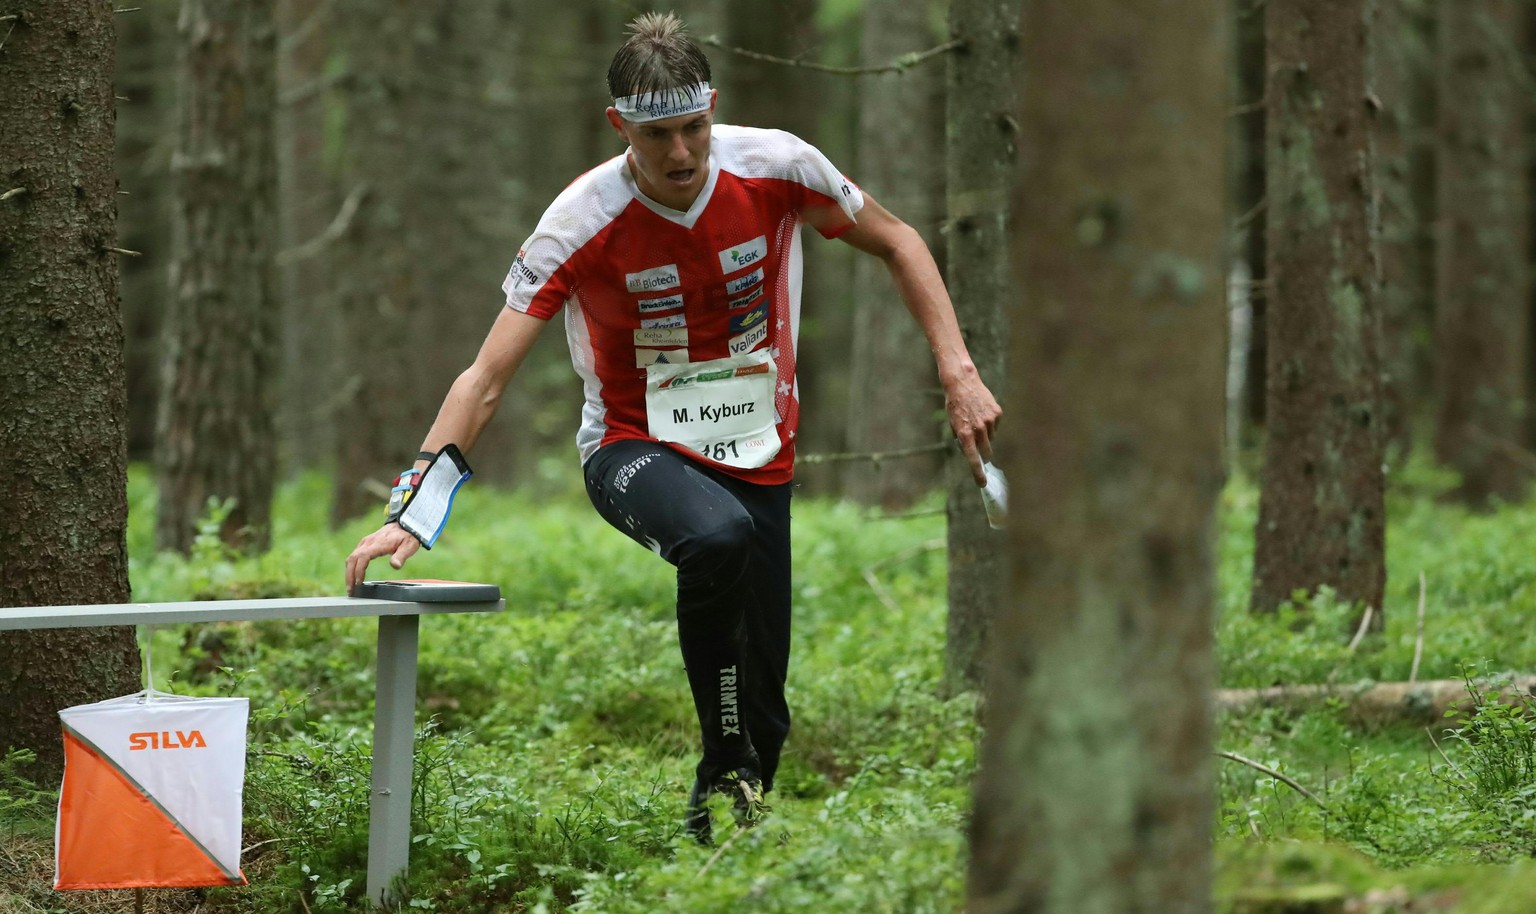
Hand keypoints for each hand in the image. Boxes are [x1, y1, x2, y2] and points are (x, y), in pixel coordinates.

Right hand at [345, 523, 420, 594]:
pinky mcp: (365, 544)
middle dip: (349, 575)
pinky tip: (354, 577)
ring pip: (351, 558)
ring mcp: (365, 543)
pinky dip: (352, 567)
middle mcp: (368, 542)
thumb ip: (401, 556)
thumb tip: (395, 566)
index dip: (358, 571)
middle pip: (352, 559)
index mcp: (378, 543)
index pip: (362, 557)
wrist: (405, 524)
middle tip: (351, 590)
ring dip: (349, 573)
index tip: (359, 583)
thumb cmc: (407, 536)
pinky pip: (354, 556)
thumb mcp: (409, 547)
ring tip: (351, 587)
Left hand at [944, 372, 1001, 486]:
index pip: (973, 459)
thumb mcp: (953, 424)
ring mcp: (989, 421)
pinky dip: (991, 424)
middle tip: (980, 448)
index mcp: (964, 434)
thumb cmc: (954, 405)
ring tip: (976, 421)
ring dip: (986, 436)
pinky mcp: (997, 413)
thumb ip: (962, 439)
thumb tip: (972, 453)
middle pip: (987, 452)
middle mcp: (978, 429)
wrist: (962, 382)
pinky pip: (996, 426)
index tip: (982, 484)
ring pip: (992, 438)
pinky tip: (982, 413)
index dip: (978, 473)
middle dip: (984, 453)